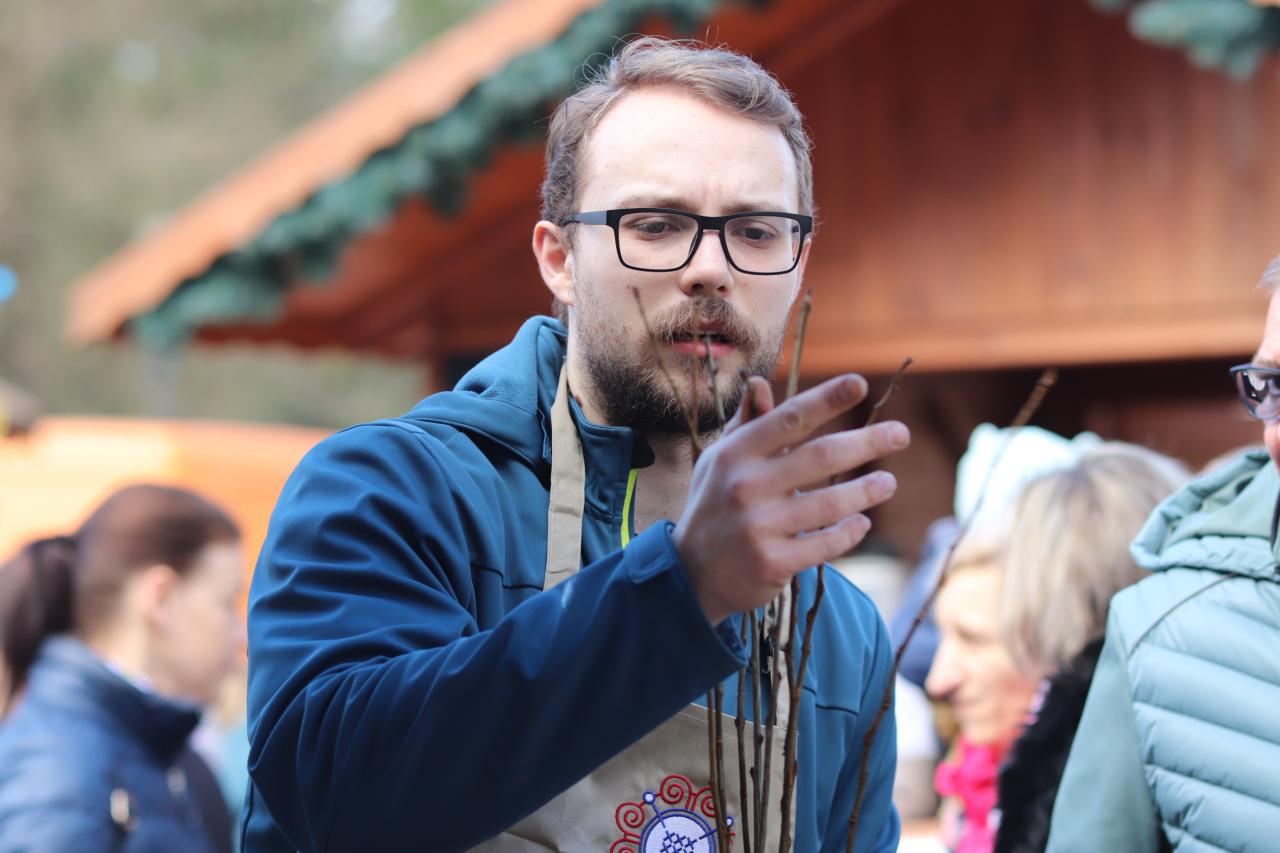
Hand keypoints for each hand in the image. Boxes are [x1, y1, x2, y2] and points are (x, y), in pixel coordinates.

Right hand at [672, 374, 908, 624]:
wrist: (693, 574)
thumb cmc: (715, 504)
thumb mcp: (721, 461)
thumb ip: (747, 425)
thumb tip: (760, 384)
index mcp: (736, 454)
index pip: (789, 419)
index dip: (826, 400)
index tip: (860, 385)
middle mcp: (746, 486)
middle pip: (821, 456)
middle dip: (868, 442)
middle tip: (901, 435)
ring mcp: (759, 526)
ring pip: (831, 504)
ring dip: (868, 490)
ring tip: (888, 483)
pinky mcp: (773, 562)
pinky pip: (826, 543)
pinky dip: (850, 531)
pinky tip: (860, 522)